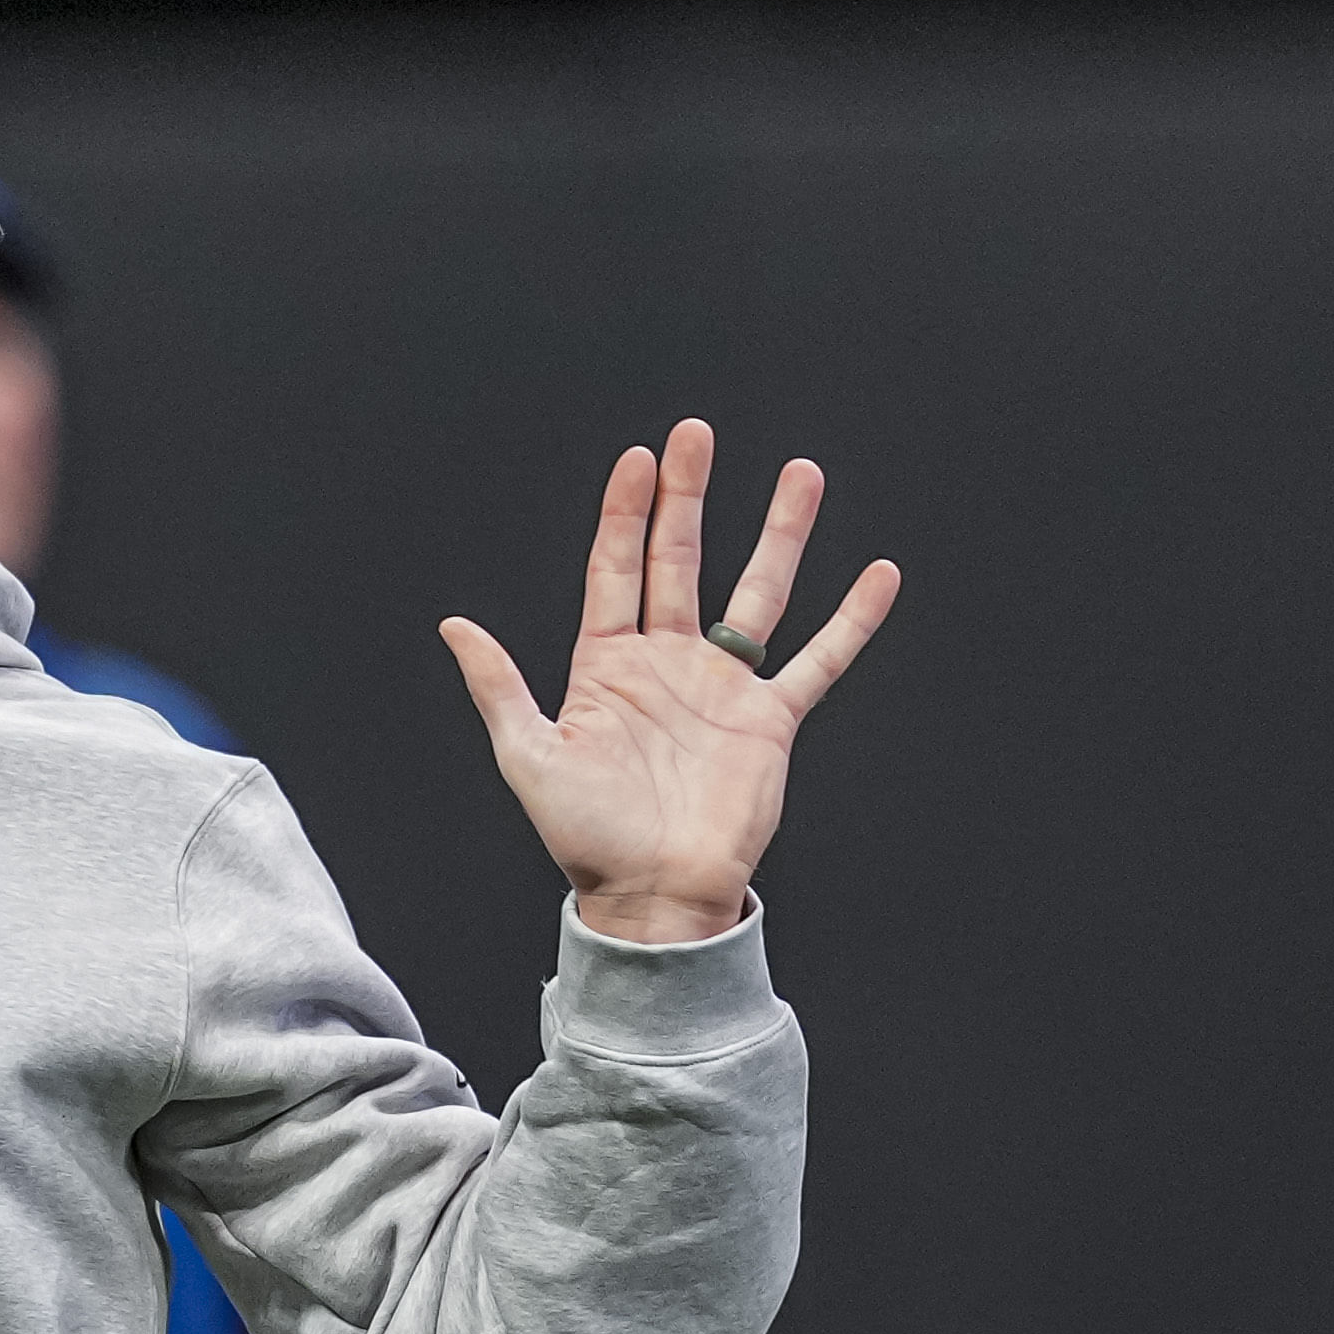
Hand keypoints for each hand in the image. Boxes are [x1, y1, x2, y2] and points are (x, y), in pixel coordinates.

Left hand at [442, 420, 899, 945]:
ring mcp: (722, 688)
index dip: (626, 514)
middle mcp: (668, 665)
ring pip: (757, 592)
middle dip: (689, 497)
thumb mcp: (530, 758)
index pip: (616, 569)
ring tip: (801, 474)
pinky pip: (819, 660)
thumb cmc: (587, 839)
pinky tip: (879, 575)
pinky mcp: (769, 721)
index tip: (639, 458)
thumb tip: (454, 626)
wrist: (654, 897)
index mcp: (607, 667)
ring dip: (780, 534)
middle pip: (681, 561)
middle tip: (697, 435)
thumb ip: (499, 687)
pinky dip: (852, 620)